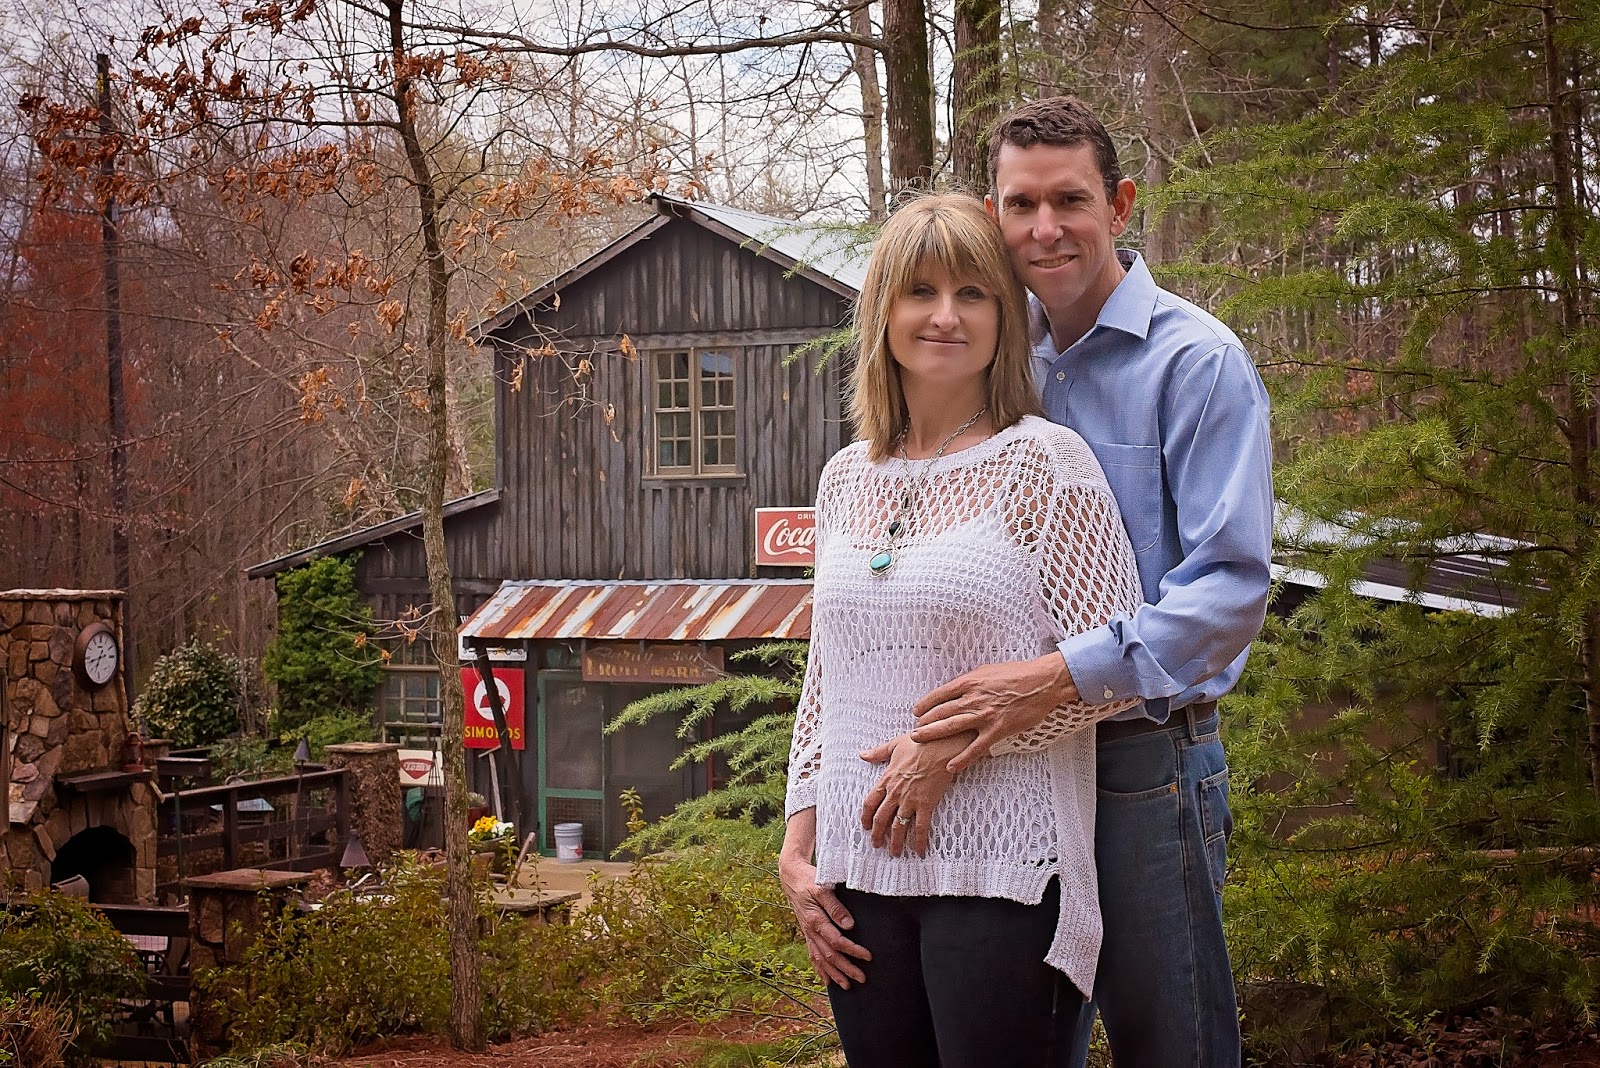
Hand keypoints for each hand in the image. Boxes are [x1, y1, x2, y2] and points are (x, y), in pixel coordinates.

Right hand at [780, 811, 870, 987]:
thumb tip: (850, 925)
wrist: (791, 877)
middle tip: (862, 978)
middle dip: (846, 968)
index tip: (868, 956)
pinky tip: (826, 980)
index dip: (853, 950)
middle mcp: (810, 930)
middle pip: (829, 955)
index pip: (836, 941)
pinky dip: (819, 969)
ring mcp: (807, 933)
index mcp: (815, 920)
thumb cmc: (809, 880)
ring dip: (833, 973)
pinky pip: (812, 954)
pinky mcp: (807, 932)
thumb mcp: (823, 888)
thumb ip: (835, 906)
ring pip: (820, 959)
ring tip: (846, 986)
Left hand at [858, 731, 969, 856]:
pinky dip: (919, 841)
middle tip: (876, 844)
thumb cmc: (919, 743)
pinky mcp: (926, 804)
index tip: (865, 825)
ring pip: (898, 827)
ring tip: (894, 853)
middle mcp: (895, 793)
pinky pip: (920, 827)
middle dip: (877, 834)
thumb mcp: (894, 745)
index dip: (866, 816)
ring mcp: (910, 800)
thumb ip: (877, 753)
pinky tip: (919, 851)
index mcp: (887, 779)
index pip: (870, 802)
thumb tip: (862, 755)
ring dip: (895, 842)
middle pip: (881, 818)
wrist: (941, 746)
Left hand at [908, 652, 1078, 771]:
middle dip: (924, 722)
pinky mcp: (996, 731)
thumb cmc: (1017, 674)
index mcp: (969, 682)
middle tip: (914, 731)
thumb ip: (970, 681)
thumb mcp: (987, 671)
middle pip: (940, 712)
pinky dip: (961, 759)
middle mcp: (972, 699)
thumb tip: (957, 689)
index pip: (939, 695)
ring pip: (950, 727)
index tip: (917, 712)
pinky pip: (975, 748)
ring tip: (919, 741)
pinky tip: (950, 767)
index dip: (925, 704)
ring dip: (931, 735)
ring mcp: (983, 716)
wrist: (1041, 682)